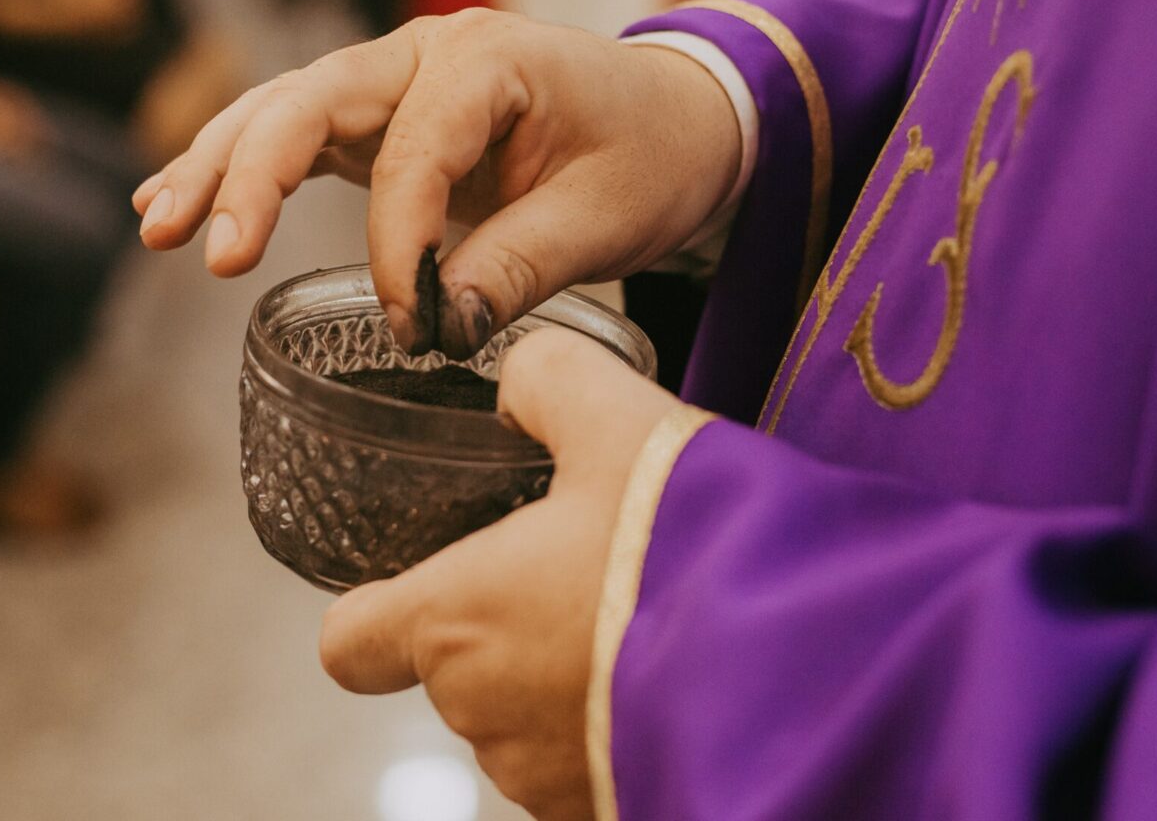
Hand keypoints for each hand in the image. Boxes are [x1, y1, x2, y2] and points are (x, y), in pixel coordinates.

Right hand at [134, 9, 739, 357]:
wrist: (679, 120)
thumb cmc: (651, 155)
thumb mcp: (605, 218)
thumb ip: (518, 267)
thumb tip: (439, 323)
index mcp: (489, 60)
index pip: (412, 151)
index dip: (399, 243)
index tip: (414, 324)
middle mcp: (428, 55)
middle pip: (311, 102)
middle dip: (252, 175)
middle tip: (216, 253)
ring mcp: (398, 81)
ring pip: (284, 111)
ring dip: (219, 167)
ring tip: (159, 229)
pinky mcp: (384, 119)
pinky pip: (297, 135)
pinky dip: (238, 168)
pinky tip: (175, 204)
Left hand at [318, 329, 681, 818]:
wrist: (807, 662)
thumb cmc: (693, 541)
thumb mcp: (621, 420)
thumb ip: (549, 383)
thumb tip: (521, 378)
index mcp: (455, 619)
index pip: (349, 644)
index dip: (374, 615)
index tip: (426, 585)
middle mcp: (482, 715)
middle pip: (459, 675)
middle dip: (514, 631)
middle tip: (597, 577)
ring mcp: (544, 781)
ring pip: (529, 726)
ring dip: (572, 685)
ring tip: (657, 631)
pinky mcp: (606, 813)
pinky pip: (592, 767)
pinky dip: (622, 732)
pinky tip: (684, 689)